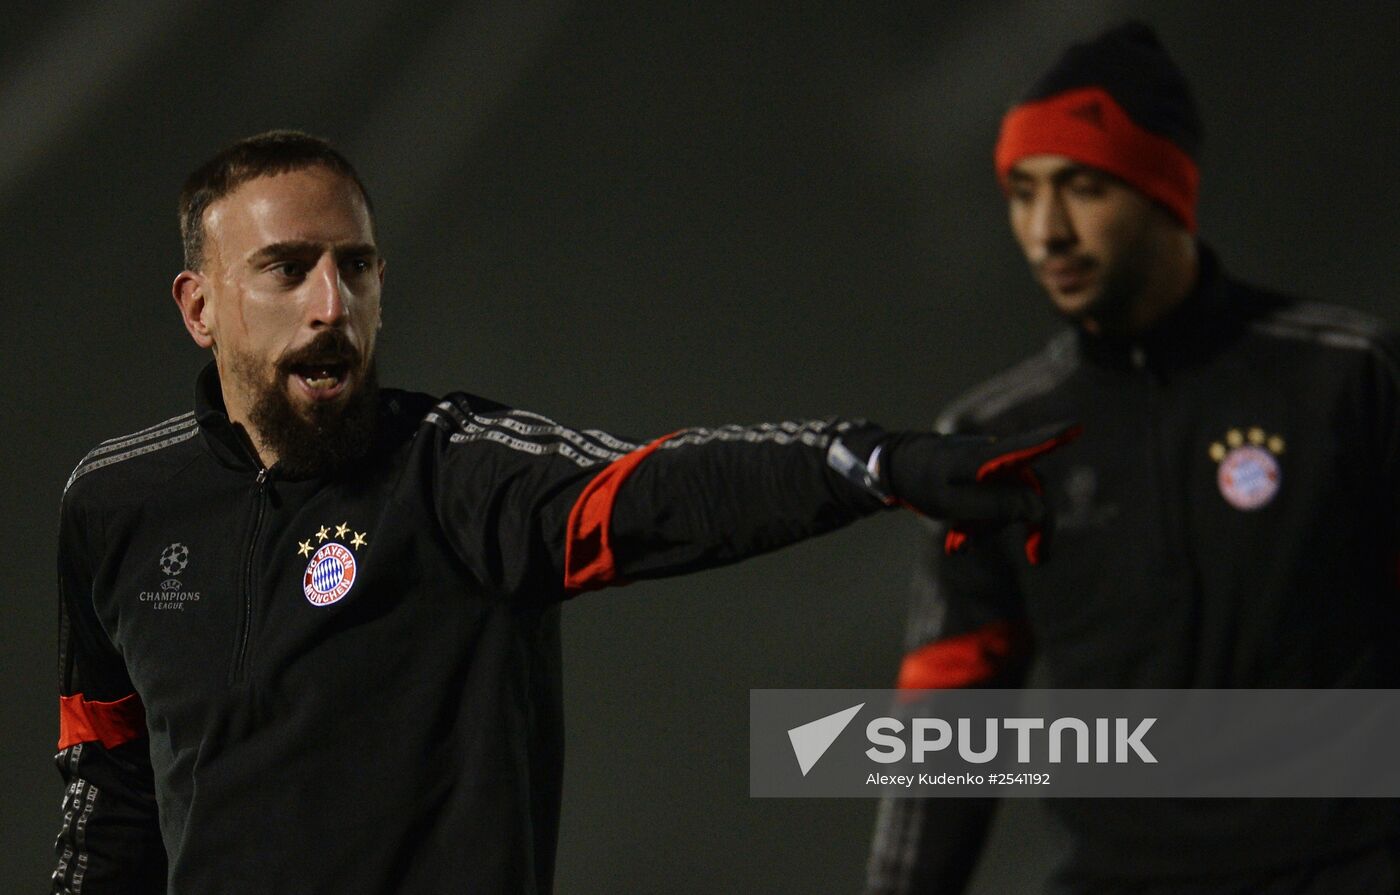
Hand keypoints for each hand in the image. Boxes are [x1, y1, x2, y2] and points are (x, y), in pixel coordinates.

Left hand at [881, 422, 1080, 563]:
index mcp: (987, 457)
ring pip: (1013, 502)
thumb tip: (1038, 506)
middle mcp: (997, 457)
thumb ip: (995, 503)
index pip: (1026, 447)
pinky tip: (959, 541)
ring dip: (991, 528)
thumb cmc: (922, 483)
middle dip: (1031, 525)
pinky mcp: (987, 477)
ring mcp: (993, 467)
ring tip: (959, 543)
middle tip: (1038, 559)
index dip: (1052, 439)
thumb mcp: (953, 501)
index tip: (1075, 427)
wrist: (896, 471)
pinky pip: (996, 504)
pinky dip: (982, 524)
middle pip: (1033, 490)